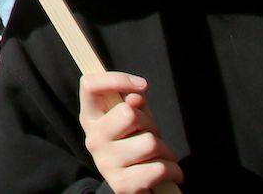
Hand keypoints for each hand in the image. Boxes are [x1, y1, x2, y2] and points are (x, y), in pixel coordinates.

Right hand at [78, 71, 183, 193]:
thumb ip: (134, 105)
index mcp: (90, 117)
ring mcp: (105, 163)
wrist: (134, 185)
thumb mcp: (134, 120)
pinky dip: (173, 170)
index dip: (116, 79)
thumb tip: (135, 97)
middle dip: (151, 124)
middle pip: (129, 113)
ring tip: (161, 156)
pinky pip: (159, 169)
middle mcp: (93, 139)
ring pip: (150, 143)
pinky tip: (169, 172)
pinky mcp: (121, 185)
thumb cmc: (134, 144)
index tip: (142, 85)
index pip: (89, 85)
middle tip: (152, 135)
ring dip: (166, 150)